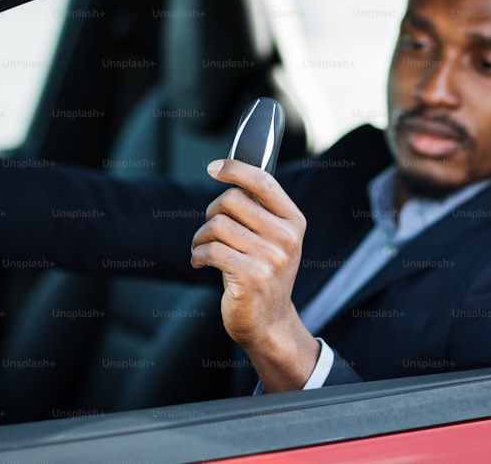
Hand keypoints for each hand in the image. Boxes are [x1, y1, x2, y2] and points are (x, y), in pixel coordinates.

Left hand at [191, 158, 319, 391]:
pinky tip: (200, 262)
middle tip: (210, 230)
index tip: (214, 167)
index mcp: (293, 221)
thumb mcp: (272, 238)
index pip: (263, 181)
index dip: (235, 168)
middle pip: (231, 200)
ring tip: (203, 249)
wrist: (269, 322)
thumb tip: (229, 170)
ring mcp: (271, 258)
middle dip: (212, 212)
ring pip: (217, 225)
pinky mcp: (252, 277)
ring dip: (201, 237)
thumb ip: (258, 208)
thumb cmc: (263, 273)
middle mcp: (286, 237)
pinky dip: (197, 255)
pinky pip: (210, 250)